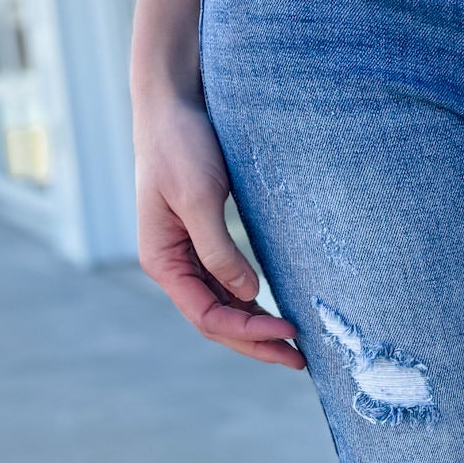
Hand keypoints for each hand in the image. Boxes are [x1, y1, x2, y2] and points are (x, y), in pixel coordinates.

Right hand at [133, 91, 304, 369]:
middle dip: (257, 342)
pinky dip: (252, 303)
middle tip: (301, 360)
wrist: (173, 103)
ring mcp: (188, 255)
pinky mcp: (205, 239)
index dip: (248, 331)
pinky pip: (229, 285)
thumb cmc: (180, 144)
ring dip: (256, 328)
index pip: (206, 316)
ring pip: (224, 307)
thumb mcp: (199, 197)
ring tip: (296, 345)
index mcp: (162, 261)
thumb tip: (247, 294)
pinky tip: (277, 311)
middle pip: (216, 321)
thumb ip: (219, 249)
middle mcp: (173, 265)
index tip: (289, 332)